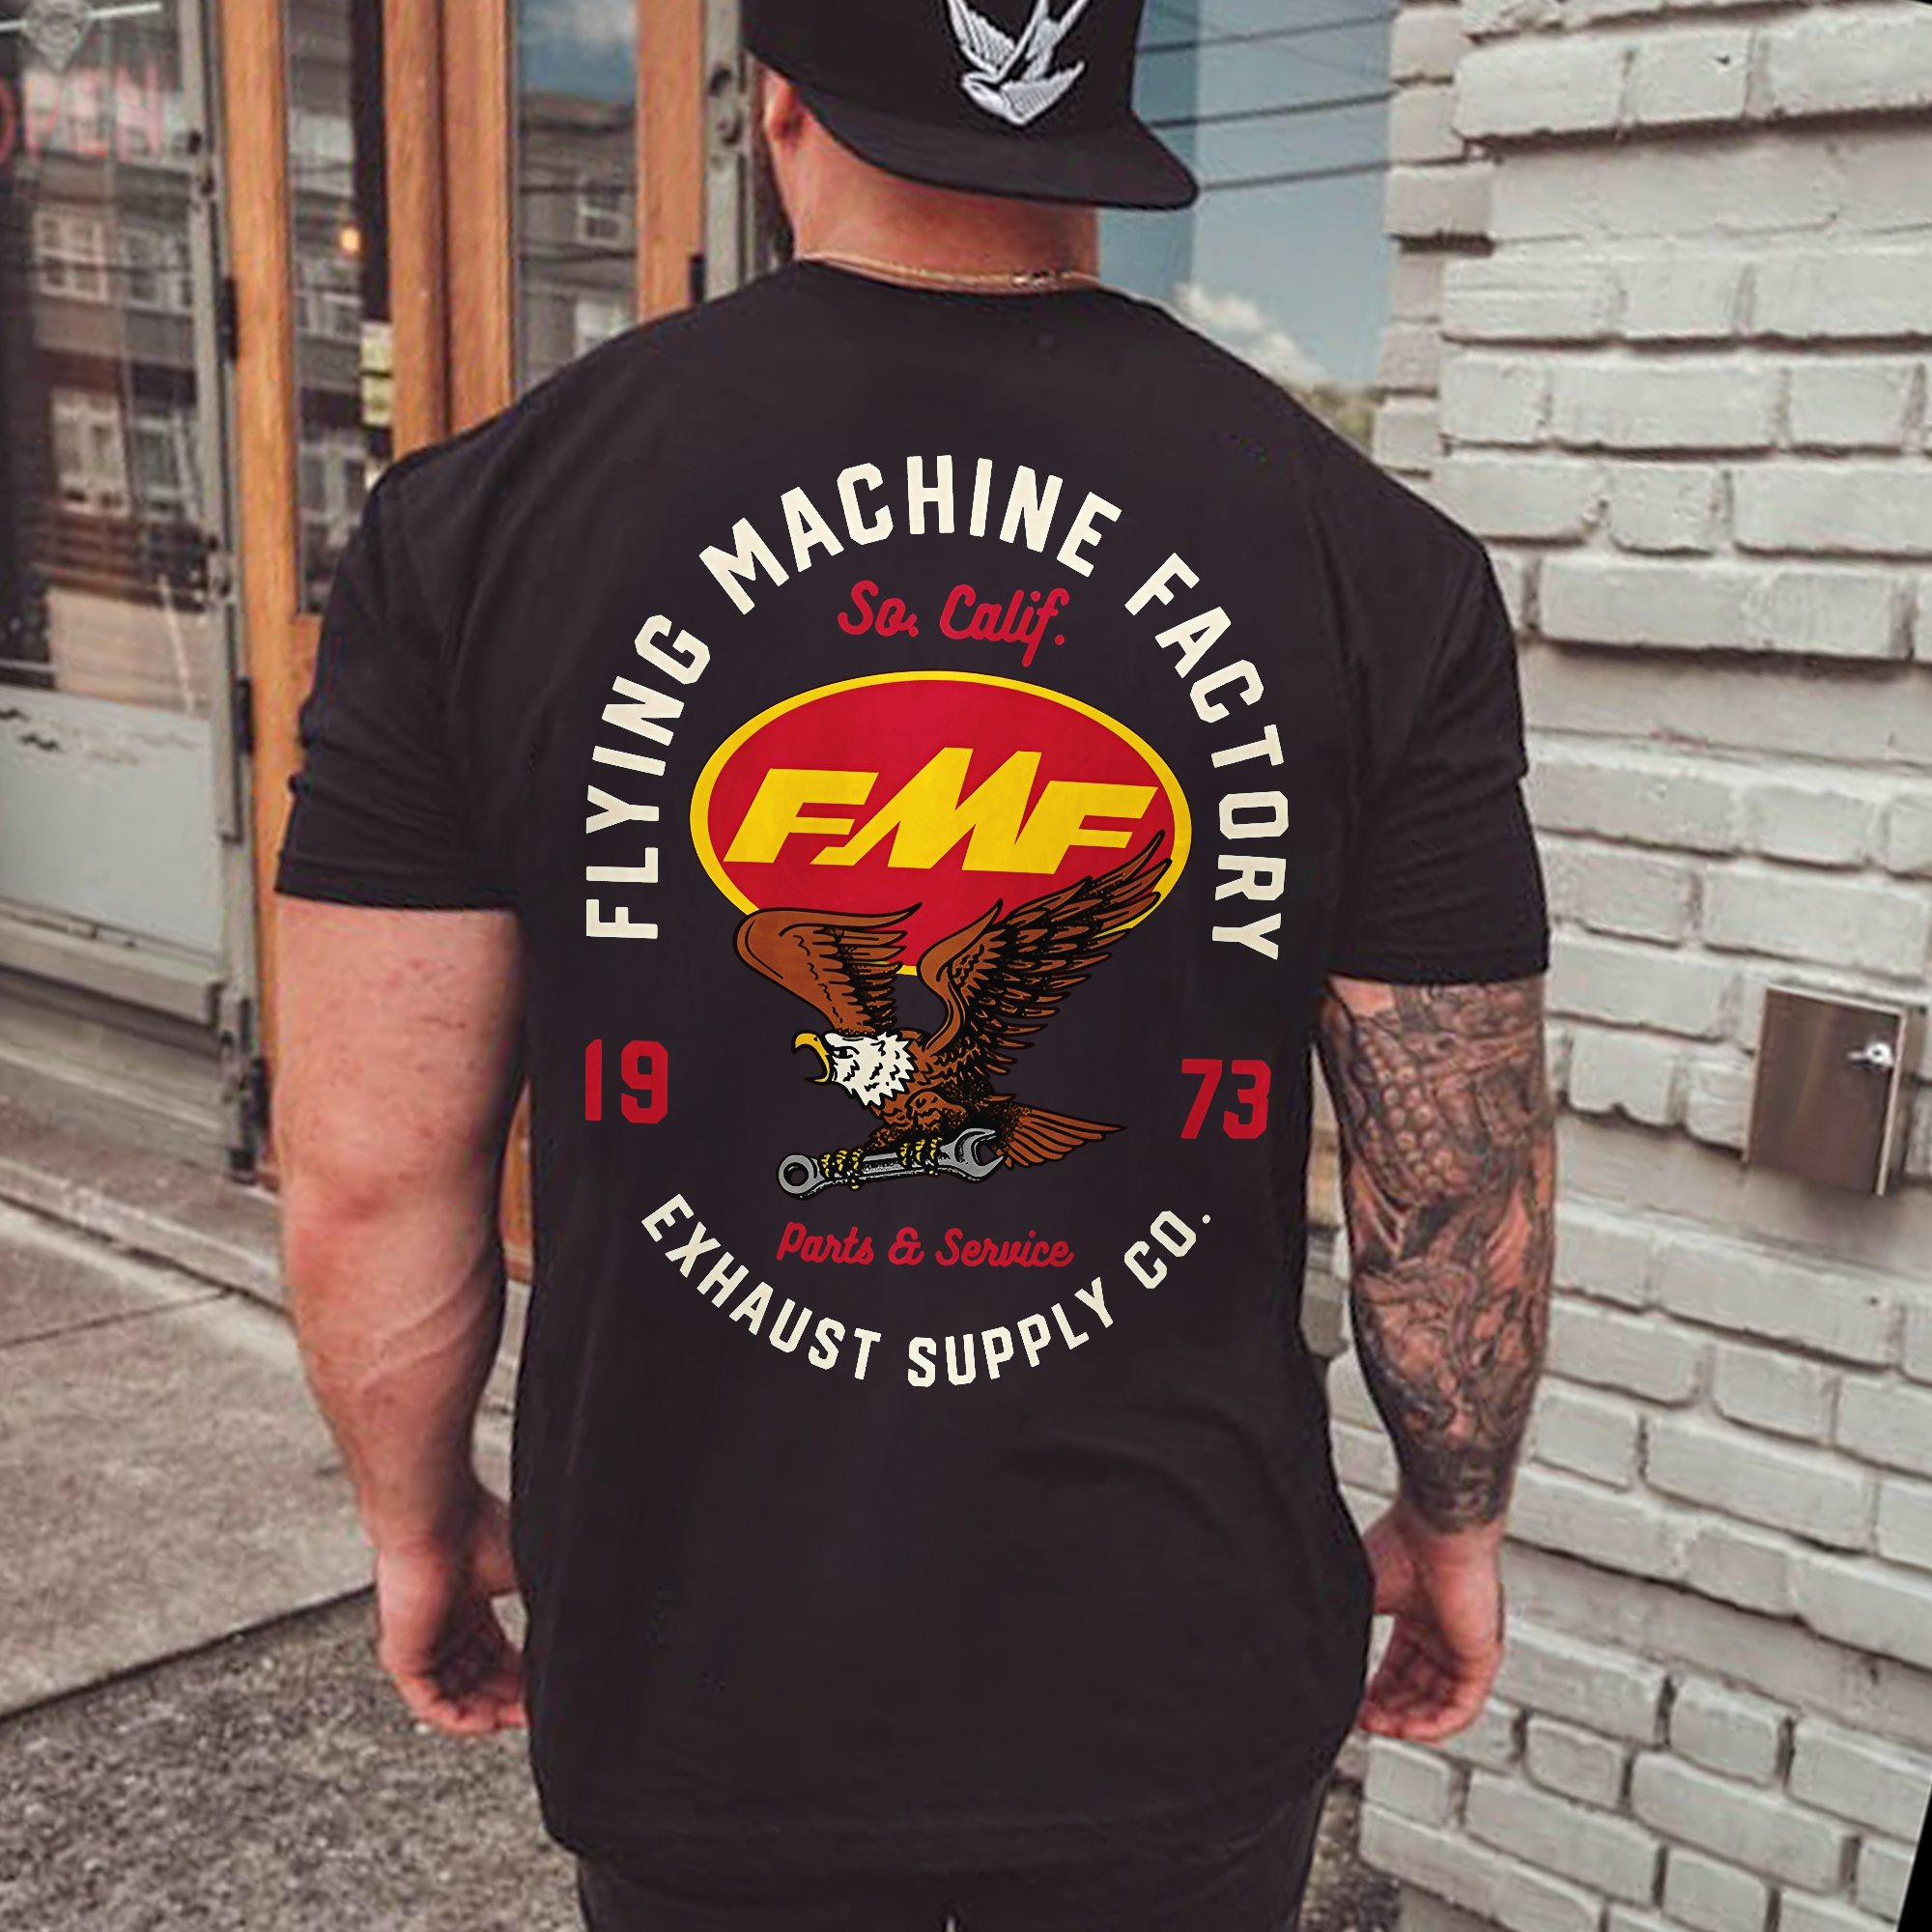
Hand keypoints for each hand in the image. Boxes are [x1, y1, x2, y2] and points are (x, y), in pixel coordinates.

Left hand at [373, 1483, 526, 1736]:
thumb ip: (550, 1607)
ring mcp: (423, 1641)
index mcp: (472, 1604)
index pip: (497, 1656)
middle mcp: (446, 1625)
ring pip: (456, 1696)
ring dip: (491, 1712)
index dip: (524, 1677)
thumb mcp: (529, 1576)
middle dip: (511, 1699)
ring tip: (521, 1718)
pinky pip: (429, 1703)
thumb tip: (588, 1628)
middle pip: (479, 1680)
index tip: (547, 1689)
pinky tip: (491, 1720)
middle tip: (539, 1709)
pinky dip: (462, 1717)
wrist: (440, 1521)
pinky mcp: (402, 1655)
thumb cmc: (479, 1530)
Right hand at [1357, 1495, 1504, 1741]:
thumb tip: (1318, 1653)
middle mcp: (1442, 1632)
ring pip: (1439, 1703)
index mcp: (1416, 1613)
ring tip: (1378, 1726)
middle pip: (1417, 1690)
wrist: (1434, 1531)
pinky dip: (1434, 1724)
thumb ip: (1347, 1627)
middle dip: (1387, 1710)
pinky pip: (1463, 1706)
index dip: (1375, 1691)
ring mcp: (1463, 1645)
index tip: (1353, 1704)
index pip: (1398, 1667)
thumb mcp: (1362, 1594)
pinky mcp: (1482, 1656)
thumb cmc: (1400, 1545)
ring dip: (1407, 1721)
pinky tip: (1407, 1728)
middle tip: (1361, 1720)